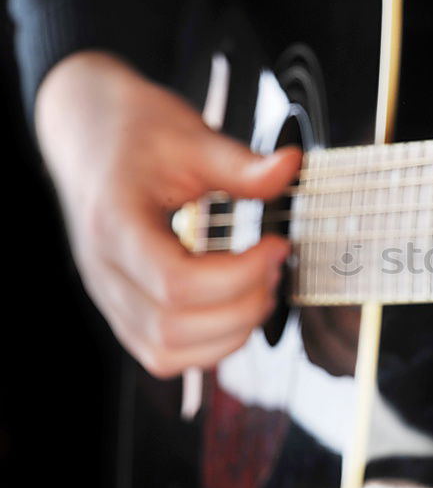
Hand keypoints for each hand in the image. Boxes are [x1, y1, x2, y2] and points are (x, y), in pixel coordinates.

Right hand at [35, 52, 300, 376]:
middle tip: (275, 269)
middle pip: (173, 326)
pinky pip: (162, 355)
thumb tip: (291, 167)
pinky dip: (207, 347)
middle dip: (241, 307)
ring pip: (166, 353)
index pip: (175, 282)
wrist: (87, 132)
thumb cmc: (134, 133)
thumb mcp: (191, 136)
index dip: (239, 274)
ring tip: (260, 291)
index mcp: (116, 224)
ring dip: (228, 334)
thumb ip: (241, 164)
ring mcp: (110, 296)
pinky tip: (236, 309)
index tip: (276, 245)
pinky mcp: (123, 309)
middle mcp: (105, 271)